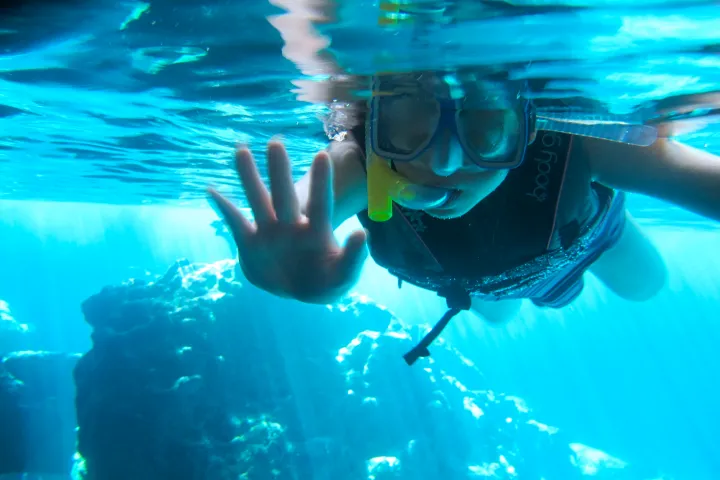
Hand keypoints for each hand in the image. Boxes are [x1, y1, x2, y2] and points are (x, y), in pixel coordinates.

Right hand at [208, 141, 367, 303]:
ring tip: (240, 150)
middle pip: (284, 195)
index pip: (321, 203)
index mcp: (317, 230)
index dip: (322, 182)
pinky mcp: (251, 243)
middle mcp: (292, 224)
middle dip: (280, 171)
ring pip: (258, 200)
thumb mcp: (343, 274)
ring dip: (249, 177)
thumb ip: (353, 257)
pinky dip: (223, 208)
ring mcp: (270, 231)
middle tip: (276, 143)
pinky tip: (211, 190)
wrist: (300, 290)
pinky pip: (235, 222)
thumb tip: (362, 233)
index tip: (322, 156)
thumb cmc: (327, 281)